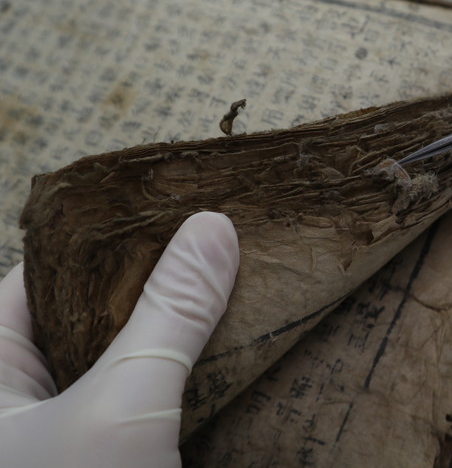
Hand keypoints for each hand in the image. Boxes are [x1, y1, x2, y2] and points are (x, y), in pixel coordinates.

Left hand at [0, 212, 238, 467]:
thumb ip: (169, 315)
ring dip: (177, 327)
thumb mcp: (123, 405)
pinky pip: (151, 393)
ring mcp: (72, 428)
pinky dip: (186, 371)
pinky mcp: (116, 452)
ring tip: (230, 277)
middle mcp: (23, 397)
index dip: (108, 239)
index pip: (46, 276)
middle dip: (155, 281)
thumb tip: (214, 227)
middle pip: (93, 313)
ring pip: (128, 355)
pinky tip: (231, 343)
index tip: (172, 205)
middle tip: (214, 238)